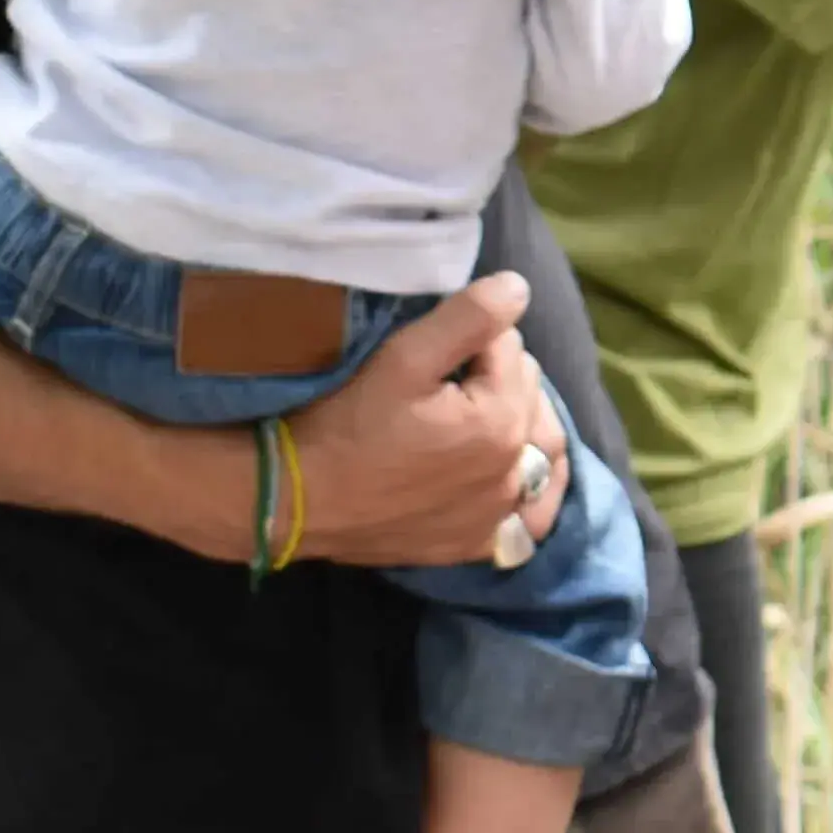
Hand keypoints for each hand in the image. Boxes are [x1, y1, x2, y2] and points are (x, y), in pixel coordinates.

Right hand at [292, 275, 574, 570]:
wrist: (292, 499)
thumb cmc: (345, 422)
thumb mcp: (403, 359)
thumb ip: (469, 319)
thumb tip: (520, 288)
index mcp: (502, 421)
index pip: (514, 351)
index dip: (477, 336)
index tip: (436, 341)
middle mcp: (512, 473)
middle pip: (528, 398)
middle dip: (501, 375)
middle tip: (453, 371)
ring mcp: (495, 516)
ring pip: (539, 455)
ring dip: (526, 425)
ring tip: (495, 409)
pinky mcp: (472, 544)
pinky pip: (525, 521)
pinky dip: (530, 495)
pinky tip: (514, 479)